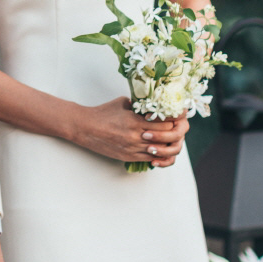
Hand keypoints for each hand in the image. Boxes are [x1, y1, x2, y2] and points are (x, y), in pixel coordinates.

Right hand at [61, 98, 189, 167]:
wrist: (84, 127)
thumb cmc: (103, 113)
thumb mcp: (123, 103)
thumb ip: (140, 105)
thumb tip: (153, 104)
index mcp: (135, 121)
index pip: (165, 123)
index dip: (173, 120)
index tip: (177, 116)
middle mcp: (136, 137)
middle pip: (165, 137)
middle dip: (172, 132)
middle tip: (177, 127)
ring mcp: (132, 149)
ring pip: (159, 150)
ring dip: (165, 144)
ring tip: (170, 138)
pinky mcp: (128, 157)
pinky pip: (149, 158)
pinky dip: (156, 154)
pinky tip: (159, 148)